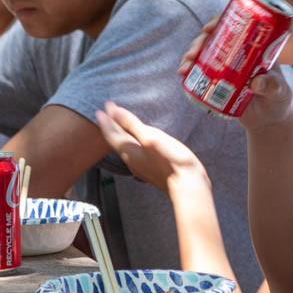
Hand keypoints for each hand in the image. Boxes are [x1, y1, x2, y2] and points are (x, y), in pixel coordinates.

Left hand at [94, 101, 208, 195]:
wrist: (188, 187)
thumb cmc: (171, 161)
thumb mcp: (151, 138)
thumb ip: (131, 124)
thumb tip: (113, 112)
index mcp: (129, 151)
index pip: (112, 133)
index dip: (106, 119)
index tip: (105, 105)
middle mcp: (131, 160)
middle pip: (116, 140)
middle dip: (111, 125)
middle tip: (108, 112)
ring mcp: (141, 166)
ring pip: (125, 147)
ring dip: (120, 134)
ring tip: (119, 124)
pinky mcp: (151, 169)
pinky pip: (134, 151)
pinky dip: (131, 141)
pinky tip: (138, 142)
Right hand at [178, 15, 292, 129]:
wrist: (270, 119)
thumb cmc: (279, 99)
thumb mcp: (280, 90)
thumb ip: (272, 86)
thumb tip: (256, 83)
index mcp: (252, 46)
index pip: (233, 25)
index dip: (218, 21)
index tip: (209, 27)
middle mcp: (235, 53)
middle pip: (212, 39)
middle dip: (198, 42)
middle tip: (193, 53)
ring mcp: (224, 67)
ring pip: (202, 54)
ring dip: (189, 57)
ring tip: (184, 68)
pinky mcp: (216, 83)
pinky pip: (199, 73)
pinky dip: (189, 72)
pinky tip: (183, 75)